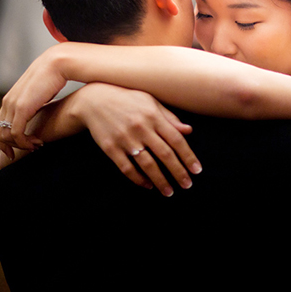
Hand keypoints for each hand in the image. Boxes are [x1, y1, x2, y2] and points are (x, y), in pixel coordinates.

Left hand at [0, 46, 68, 157]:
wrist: (58, 63)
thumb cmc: (55, 76)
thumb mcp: (40, 92)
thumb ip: (36, 102)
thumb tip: (41, 109)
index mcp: (11, 97)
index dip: (4, 138)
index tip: (17, 147)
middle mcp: (8, 101)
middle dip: (7, 146)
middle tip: (22, 153)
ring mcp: (13, 105)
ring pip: (5, 134)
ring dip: (19, 145)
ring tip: (34, 147)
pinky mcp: (22, 108)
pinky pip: (16, 132)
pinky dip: (24, 142)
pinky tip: (37, 143)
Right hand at [73, 83, 201, 196]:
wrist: (93, 100)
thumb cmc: (127, 99)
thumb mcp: (150, 101)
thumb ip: (169, 117)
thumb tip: (189, 131)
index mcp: (153, 116)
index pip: (176, 140)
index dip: (188, 157)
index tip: (197, 170)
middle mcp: (141, 128)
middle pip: (165, 155)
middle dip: (178, 172)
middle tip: (187, 185)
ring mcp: (125, 139)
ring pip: (147, 165)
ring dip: (160, 181)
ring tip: (169, 192)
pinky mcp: (110, 148)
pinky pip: (127, 168)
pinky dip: (138, 179)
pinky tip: (148, 185)